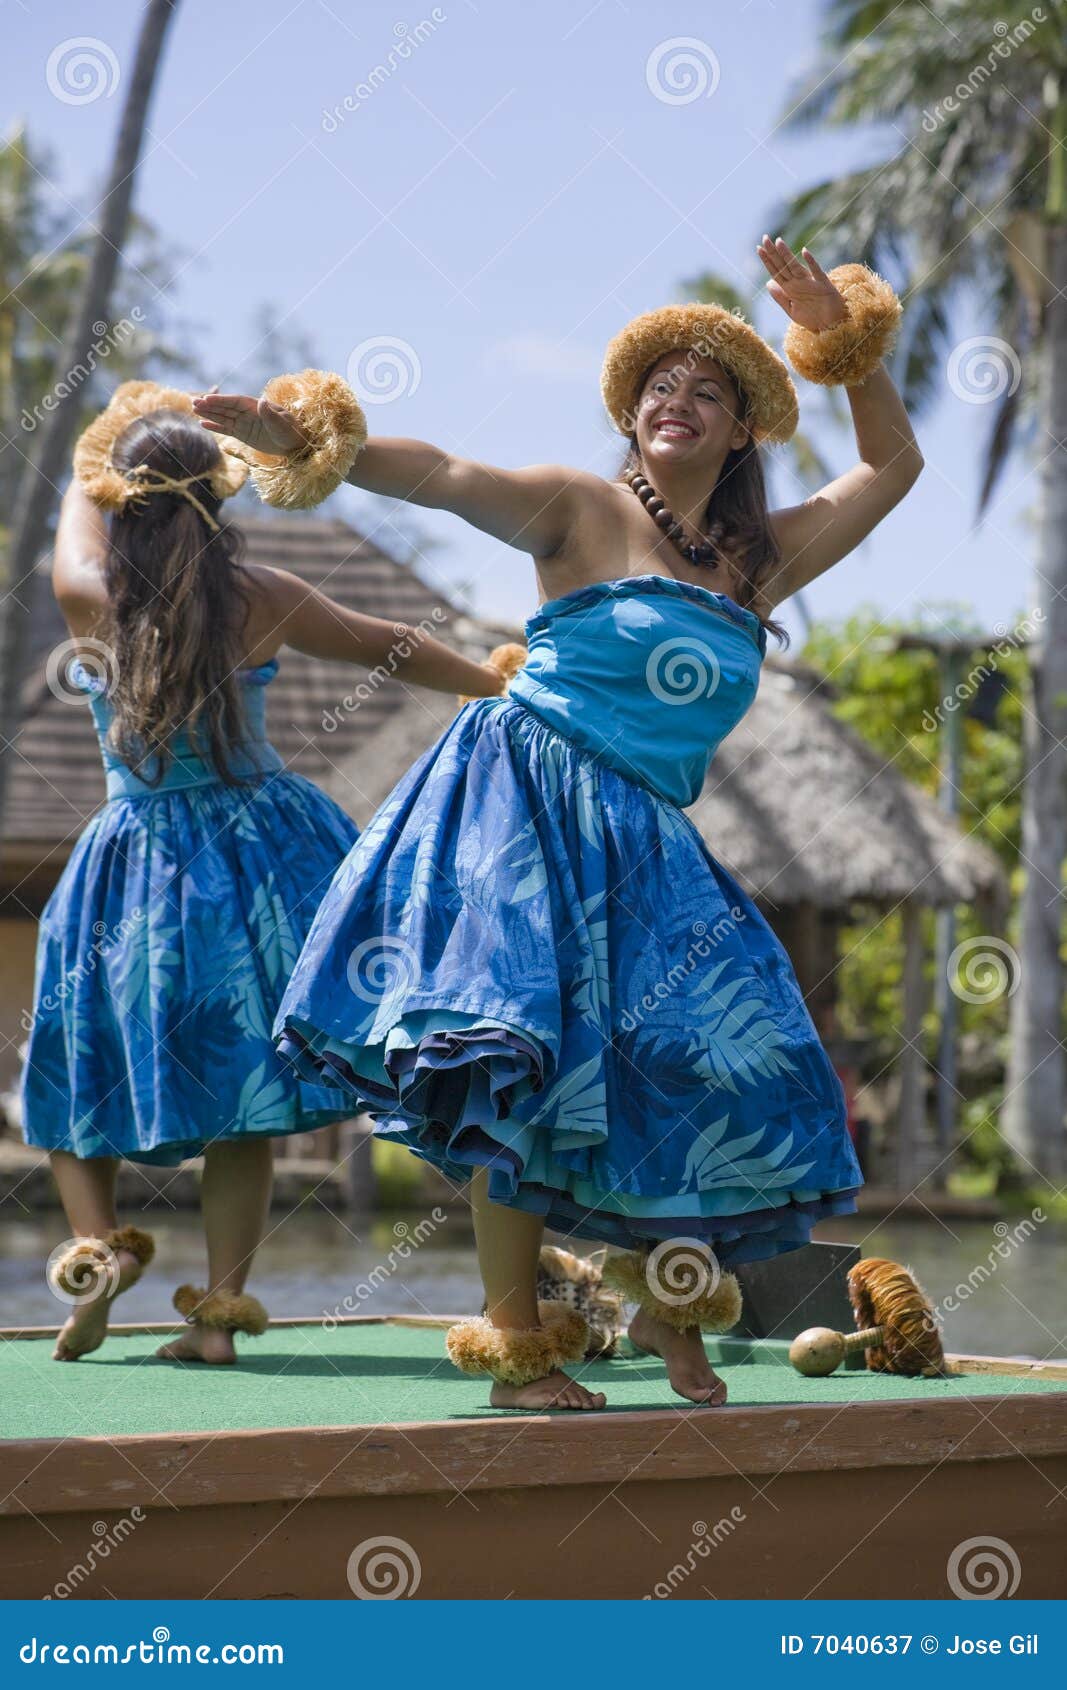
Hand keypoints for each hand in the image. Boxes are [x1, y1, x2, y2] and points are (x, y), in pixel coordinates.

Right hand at [191, 386, 308, 456]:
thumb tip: (261, 402)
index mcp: (257, 407)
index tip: (207, 399)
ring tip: (194, 409)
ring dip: (209, 414)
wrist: (296, 446)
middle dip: (210, 405)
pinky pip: (227, 429)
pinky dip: (216, 426)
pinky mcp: (243, 435)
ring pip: (223, 417)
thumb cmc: (292, 432)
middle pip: (226, 408)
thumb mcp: (283, 424)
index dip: (221, 400)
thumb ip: (271, 414)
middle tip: (193, 402)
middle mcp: (248, 413)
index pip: (235, 402)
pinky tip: (203, 424)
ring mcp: (245, 424)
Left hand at [757, 236, 848, 331]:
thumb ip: (780, 298)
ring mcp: (810, 282)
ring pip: (796, 266)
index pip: (776, 272)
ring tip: (778, 242)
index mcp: (790, 289)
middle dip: (773, 253)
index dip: (767, 261)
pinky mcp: (823, 285)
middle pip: (783, 265)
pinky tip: (804, 252)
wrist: (831, 326)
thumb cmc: (812, 318)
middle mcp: (798, 283)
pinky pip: (816, 272)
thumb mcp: (792, 311)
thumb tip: (768, 283)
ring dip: (787, 255)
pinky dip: (811, 263)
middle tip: (765, 238)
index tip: (758, 248)